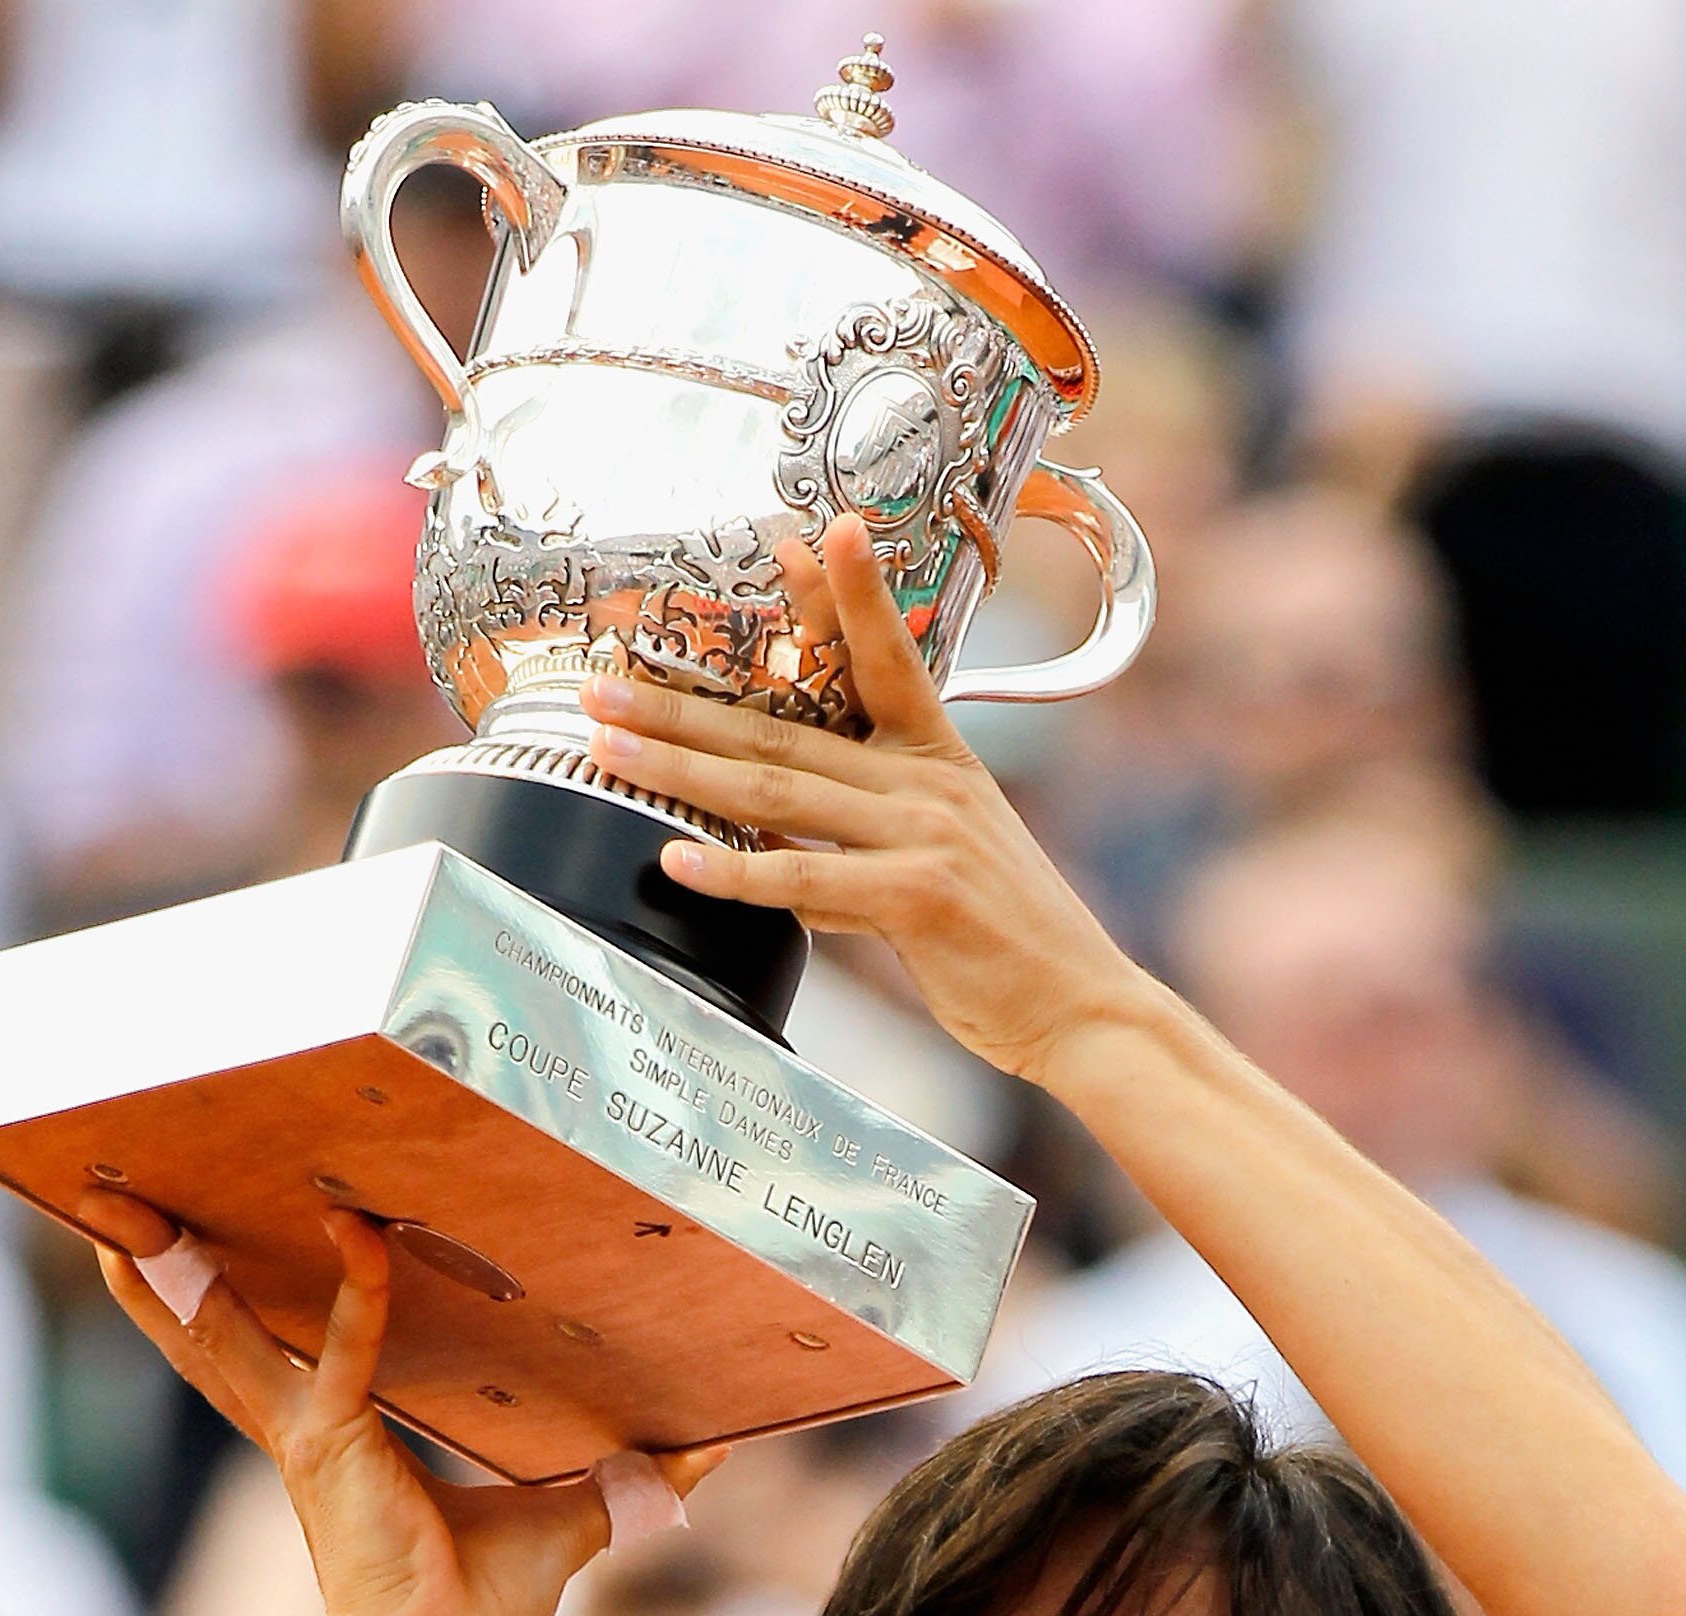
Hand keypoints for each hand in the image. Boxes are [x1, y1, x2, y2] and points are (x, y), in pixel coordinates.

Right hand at [82, 1195, 720, 1615]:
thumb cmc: (484, 1610)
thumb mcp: (571, 1516)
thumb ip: (633, 1475)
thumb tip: (712, 1448)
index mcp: (339, 1443)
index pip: (292, 1348)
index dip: (273, 1289)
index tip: (271, 1224)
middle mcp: (308, 1432)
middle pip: (218, 1336)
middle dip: (164, 1275)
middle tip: (117, 1206)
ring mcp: (310, 1439)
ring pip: (228, 1341)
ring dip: (178, 1280)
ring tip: (123, 1215)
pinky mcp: (334, 1449)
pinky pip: (347, 1354)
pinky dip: (358, 1294)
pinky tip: (358, 1234)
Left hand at [579, 514, 1153, 1093]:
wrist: (1081, 1008)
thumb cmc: (1007, 943)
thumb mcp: (942, 865)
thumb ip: (861, 850)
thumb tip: (784, 862)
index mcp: (941, 761)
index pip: (886, 658)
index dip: (844, 596)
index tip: (802, 537)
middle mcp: (930, 783)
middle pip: (783, 731)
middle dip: (683, 705)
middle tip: (604, 685)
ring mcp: (923, 835)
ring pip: (777, 792)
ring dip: (680, 767)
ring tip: (610, 749)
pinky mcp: (916, 897)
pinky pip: (803, 879)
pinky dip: (733, 873)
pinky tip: (676, 858)